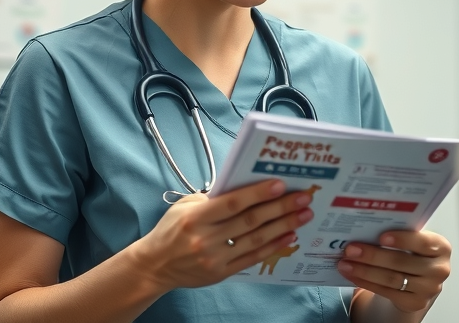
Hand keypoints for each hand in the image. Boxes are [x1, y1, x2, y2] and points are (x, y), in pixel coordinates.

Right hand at [130, 179, 314, 290]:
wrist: (154, 265)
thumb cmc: (171, 230)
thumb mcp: (185, 207)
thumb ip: (213, 199)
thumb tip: (247, 187)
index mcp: (195, 217)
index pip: (232, 203)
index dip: (258, 193)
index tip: (280, 184)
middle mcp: (205, 239)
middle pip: (250, 221)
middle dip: (280, 208)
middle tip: (304, 198)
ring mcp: (214, 258)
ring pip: (256, 240)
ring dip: (283, 226)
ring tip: (303, 215)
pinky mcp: (221, 273)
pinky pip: (252, 259)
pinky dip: (272, 246)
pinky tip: (289, 236)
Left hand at [336, 230, 451, 313]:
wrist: (419, 279)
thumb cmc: (413, 252)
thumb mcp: (414, 241)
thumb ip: (400, 233)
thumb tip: (367, 227)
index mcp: (440, 247)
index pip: (422, 242)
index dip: (402, 239)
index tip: (381, 237)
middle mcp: (439, 269)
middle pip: (401, 262)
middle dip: (373, 255)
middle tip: (351, 249)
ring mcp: (428, 288)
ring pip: (391, 279)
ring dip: (365, 271)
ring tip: (346, 263)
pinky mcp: (415, 302)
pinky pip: (386, 292)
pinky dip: (366, 282)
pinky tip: (353, 275)